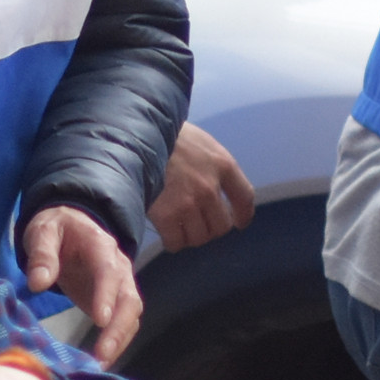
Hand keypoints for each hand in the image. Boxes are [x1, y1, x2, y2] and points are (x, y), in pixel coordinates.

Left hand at [16, 206, 138, 361]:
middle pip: (129, 300)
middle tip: (102, 354)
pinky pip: (123, 324)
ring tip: (99, 364)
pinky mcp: (114, 302)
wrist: (69, 226)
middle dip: (119, 328)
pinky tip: (99, 362)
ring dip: (119, 340)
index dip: (107, 296)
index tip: (100, 320)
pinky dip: (116, 343)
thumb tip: (38, 283)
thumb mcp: (43, 232)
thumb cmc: (56, 229)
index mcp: (101, 247)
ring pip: (131, 315)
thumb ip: (41, 255)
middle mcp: (118, 267)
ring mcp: (120, 286)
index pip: (109, 272)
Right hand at [147, 122, 255, 249]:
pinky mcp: (166, 216)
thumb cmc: (166, 136)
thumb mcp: (200, 142)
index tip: (239, 222)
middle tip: (198, 224)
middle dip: (211, 228)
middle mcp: (209, 187)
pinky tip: (167, 233)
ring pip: (199, 237)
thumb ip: (212, 166)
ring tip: (180, 228)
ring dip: (191, 236)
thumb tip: (216, 191)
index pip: (244, 197)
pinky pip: (176, 242)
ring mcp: (188, 204)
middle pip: (222, 226)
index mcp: (222, 165)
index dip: (243, 215)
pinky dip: (172, 242)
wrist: (135, 138)